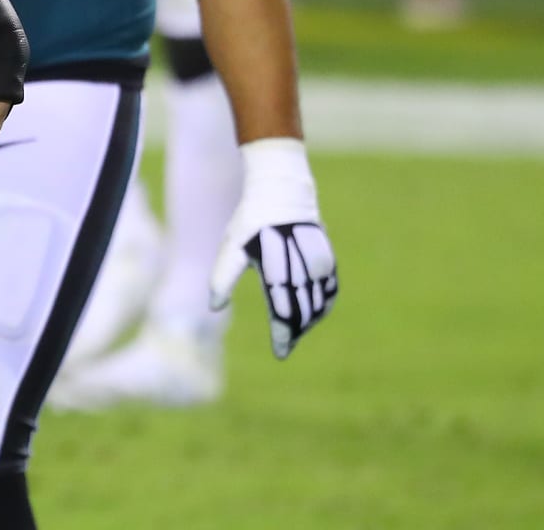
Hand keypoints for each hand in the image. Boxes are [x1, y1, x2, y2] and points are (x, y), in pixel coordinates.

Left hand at [210, 139, 337, 359]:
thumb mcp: (231, 246)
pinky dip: (322, 306)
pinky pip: (329, 290)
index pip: (283, 312)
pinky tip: (313, 315)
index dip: (283, 336)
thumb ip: (223, 277)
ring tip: (294, 333)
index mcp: (277, 268)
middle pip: (303, 313)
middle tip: (285, 346)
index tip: (280, 353)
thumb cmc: (251, 220)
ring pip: (318, 304)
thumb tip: (215, 307)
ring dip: (308, 322)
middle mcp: (302, 269)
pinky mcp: (327, 259)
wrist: (283, 190)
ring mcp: (318, 264)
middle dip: (294, 332)